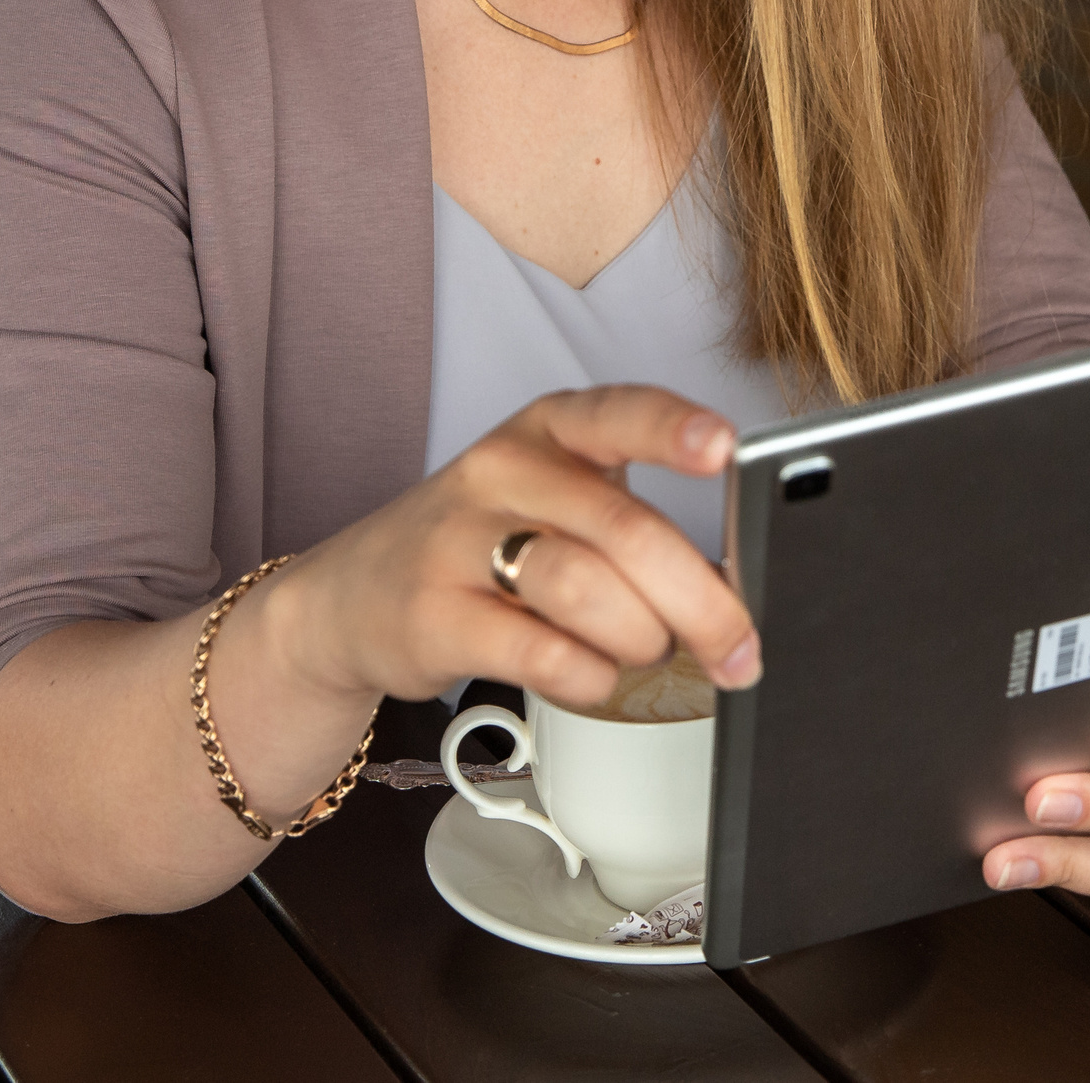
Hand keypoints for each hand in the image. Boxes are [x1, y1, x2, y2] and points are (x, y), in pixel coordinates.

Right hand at [259, 385, 758, 717]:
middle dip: (702, 602)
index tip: (724, 447)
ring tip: (640, 650)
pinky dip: (590, 677)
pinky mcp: (436, 615)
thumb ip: (631, 524)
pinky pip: (542, 654)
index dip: (672, 428)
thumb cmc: (480, 544)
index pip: (616, 413)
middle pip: (623, 530)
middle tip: (738, 648)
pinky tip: (589, 674)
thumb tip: (732, 588)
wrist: (351, 596)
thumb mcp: (549, 499)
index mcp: (544, 430)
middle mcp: (500, 470)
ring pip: (587, 591)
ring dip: (641, 638)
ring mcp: (459, 540)